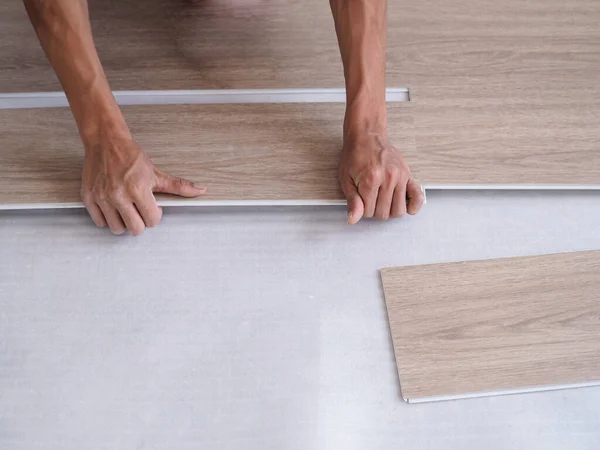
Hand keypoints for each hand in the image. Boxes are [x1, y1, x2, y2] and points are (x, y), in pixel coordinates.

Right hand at [81, 136, 205, 234]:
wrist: (106, 142)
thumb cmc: (130, 156)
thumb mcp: (156, 172)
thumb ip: (178, 186)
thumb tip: (200, 190)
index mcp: (137, 189)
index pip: (152, 221)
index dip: (155, 215)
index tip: (152, 207)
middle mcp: (118, 195)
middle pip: (135, 229)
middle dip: (141, 222)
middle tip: (140, 209)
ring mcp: (102, 198)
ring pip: (117, 229)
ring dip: (124, 222)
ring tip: (127, 209)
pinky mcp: (89, 198)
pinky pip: (100, 222)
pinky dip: (107, 218)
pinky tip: (113, 208)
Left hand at [338, 132, 423, 223]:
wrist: (366, 136)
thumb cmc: (354, 155)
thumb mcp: (346, 179)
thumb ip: (352, 200)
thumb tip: (353, 219)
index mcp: (370, 179)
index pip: (369, 212)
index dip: (362, 210)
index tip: (360, 201)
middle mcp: (388, 178)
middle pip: (384, 213)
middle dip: (375, 211)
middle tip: (370, 200)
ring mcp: (400, 177)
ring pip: (399, 210)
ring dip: (390, 210)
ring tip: (383, 201)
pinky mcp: (408, 175)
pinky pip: (417, 196)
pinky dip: (414, 206)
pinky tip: (406, 206)